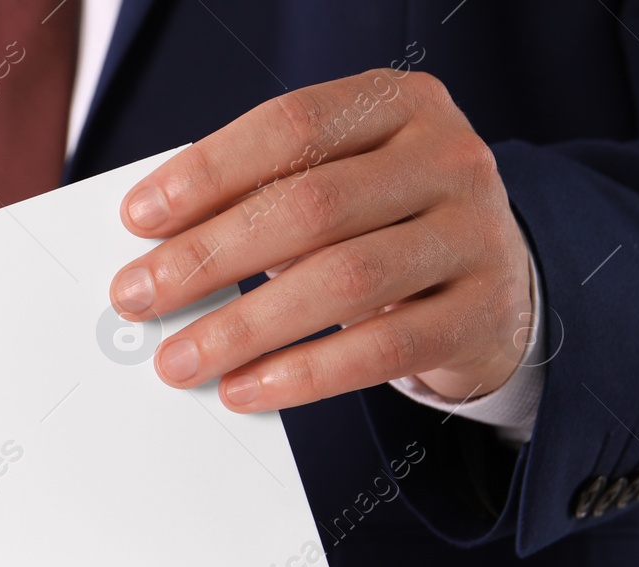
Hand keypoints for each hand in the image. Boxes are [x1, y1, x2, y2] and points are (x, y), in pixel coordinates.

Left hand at [110, 69, 533, 410]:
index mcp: (398, 105)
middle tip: (138, 297)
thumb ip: (263, 197)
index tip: (138, 218)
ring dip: (244, 326)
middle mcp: (446, 159)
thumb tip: (155, 252)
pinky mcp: (479, 315)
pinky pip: (381, 349)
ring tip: (179, 360)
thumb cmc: (384, 225)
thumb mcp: (338, 185)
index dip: (208, 171)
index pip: (291, 125)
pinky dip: (303, 375)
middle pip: (310, 206)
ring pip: (344, 280)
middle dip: (209, 257)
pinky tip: (246, 389)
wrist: (500, 283)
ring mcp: (473, 235)